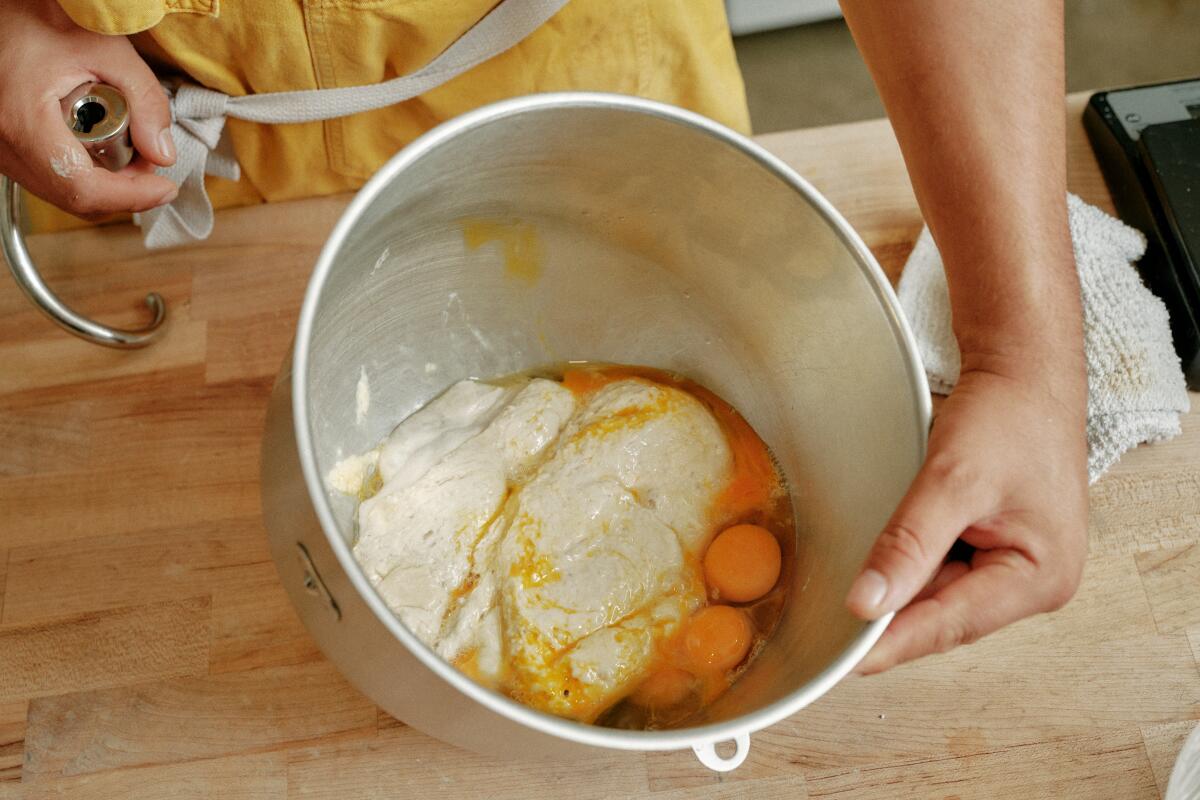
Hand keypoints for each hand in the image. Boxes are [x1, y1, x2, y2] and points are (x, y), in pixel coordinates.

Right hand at [0, 0, 176, 219]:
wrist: (6, 12)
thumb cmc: (44, 19)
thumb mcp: (107, 50)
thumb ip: (144, 99)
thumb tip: (163, 153)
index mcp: (23, 121)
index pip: (81, 187)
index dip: (130, 197)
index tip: (165, 188)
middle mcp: (4, 145)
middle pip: (73, 197)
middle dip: (123, 191)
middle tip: (153, 163)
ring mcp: (1, 150)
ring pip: (61, 193)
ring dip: (105, 186)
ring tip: (134, 154)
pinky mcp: (6, 148)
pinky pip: (48, 178)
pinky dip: (83, 174)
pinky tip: (104, 150)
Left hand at [846, 352, 1088, 673]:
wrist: (1025, 372)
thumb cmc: (1007, 416)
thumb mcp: (953, 478)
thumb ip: (909, 543)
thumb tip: (868, 603)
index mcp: (1040, 577)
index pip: (950, 625)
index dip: (892, 644)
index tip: (841, 662)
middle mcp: (1034, 582)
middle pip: (944, 615)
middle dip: (891, 615)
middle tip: (828, 629)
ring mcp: (1015, 567)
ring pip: (938, 595)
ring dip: (898, 588)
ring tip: (845, 590)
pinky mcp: (995, 547)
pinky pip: (942, 571)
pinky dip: (909, 567)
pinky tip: (878, 561)